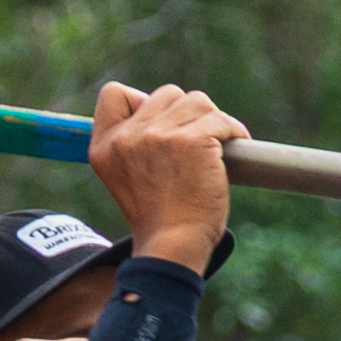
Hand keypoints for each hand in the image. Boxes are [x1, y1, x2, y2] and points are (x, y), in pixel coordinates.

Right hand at [86, 79, 247, 263]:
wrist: (173, 246)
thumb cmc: (159, 219)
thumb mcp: (126, 178)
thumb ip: (133, 144)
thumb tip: (168, 111)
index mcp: (104, 146)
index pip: (114, 93)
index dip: (141, 101)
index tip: (161, 126)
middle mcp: (126, 137)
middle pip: (167, 94)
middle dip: (187, 115)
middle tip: (197, 145)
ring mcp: (158, 136)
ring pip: (197, 102)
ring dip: (213, 122)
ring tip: (216, 148)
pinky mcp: (191, 140)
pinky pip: (221, 120)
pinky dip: (234, 132)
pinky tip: (236, 147)